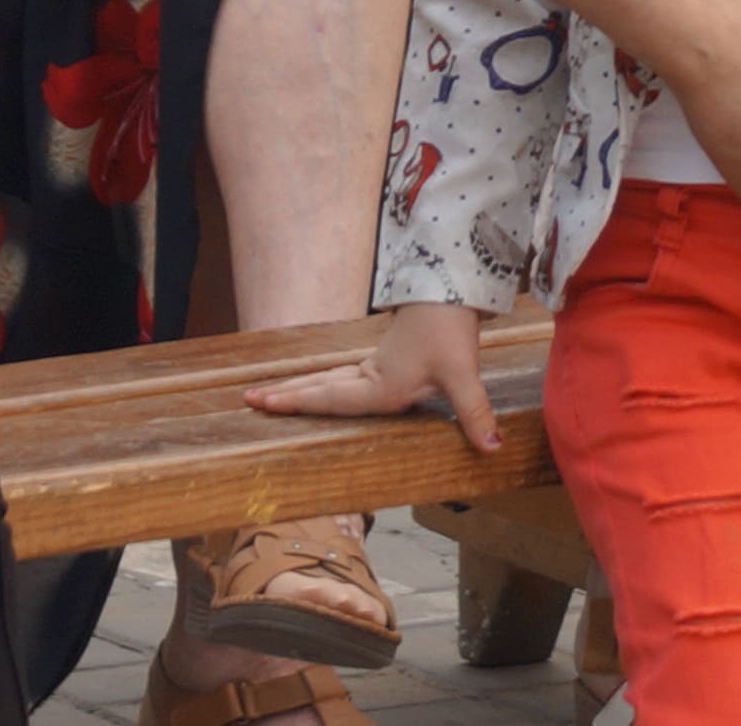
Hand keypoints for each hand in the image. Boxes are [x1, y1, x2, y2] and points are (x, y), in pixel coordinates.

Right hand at [243, 301, 500, 451]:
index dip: (299, 404)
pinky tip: (323, 385)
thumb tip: (492, 451)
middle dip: (286, 396)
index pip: (331, 399)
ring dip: (301, 388)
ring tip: (270, 395)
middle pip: (321, 388)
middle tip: (248, 400)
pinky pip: (345, 376)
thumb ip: (474, 414)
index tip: (263, 404)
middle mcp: (372, 378)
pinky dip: (325, 383)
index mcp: (381, 386)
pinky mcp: (386, 358)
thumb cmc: (451, 331)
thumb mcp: (463, 374)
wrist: (452, 289)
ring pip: (330, 380)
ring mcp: (376, 366)